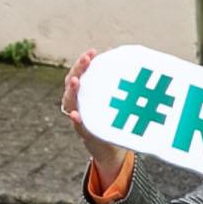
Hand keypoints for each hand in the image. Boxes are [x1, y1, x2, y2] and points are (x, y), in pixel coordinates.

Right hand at [60, 48, 127, 174]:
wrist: (111, 151)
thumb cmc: (113, 121)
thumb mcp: (117, 102)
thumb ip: (118, 84)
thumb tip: (132, 60)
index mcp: (85, 93)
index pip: (80, 73)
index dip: (83, 62)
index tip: (93, 52)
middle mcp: (77, 103)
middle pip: (72, 84)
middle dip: (79, 70)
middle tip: (87, 60)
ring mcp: (79, 118)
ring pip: (71, 102)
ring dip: (73, 91)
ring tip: (76, 82)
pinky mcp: (86, 133)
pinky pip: (79, 126)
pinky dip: (76, 120)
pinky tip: (76, 115)